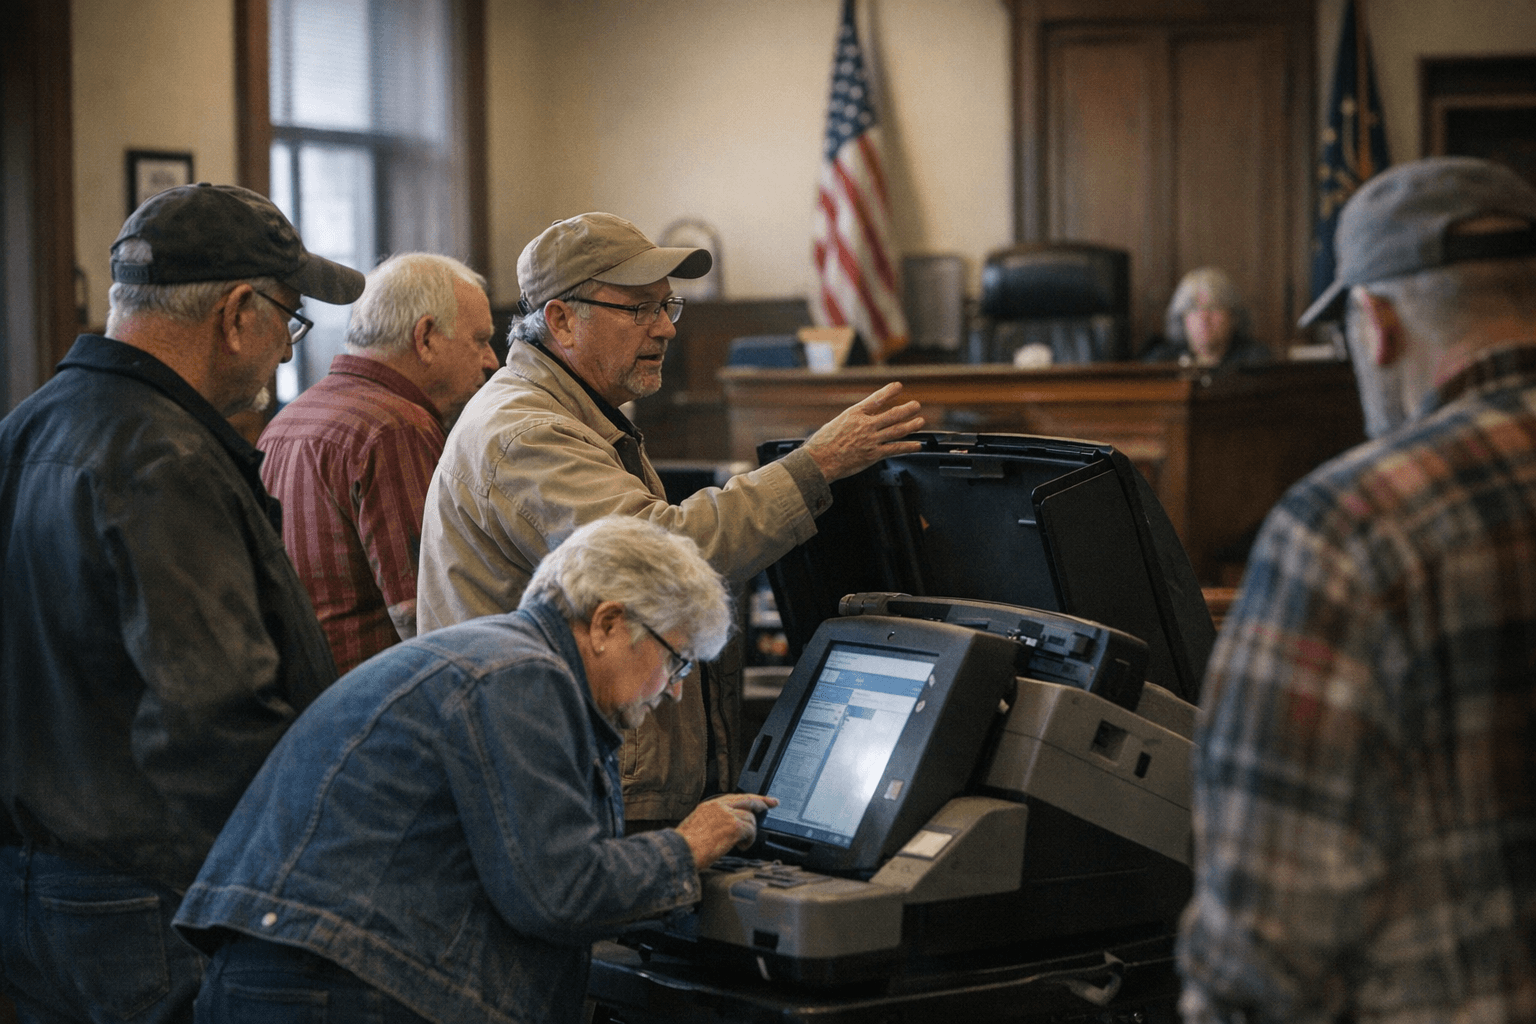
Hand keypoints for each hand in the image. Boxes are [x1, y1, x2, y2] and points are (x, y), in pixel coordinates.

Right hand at [675, 793, 778, 868]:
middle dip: (762, 801)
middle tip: (772, 803)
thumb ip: (712, 823)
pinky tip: (741, 847)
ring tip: (741, 844)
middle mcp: (719, 807)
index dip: (749, 798)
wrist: (680, 852)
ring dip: (749, 833)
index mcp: (709, 806)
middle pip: (748, 800)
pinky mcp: (734, 827)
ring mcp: (727, 815)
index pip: (734, 798)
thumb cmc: (685, 846)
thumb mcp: (696, 827)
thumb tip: (724, 829)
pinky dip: (749, 840)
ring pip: (750, 819)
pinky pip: (751, 831)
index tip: (759, 800)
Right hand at [800, 382, 923, 482]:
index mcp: (854, 414)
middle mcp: (865, 425)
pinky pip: (895, 449)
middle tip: (916, 405)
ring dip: (911, 425)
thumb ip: (851, 421)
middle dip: (907, 409)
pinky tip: (917, 445)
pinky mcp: (873, 454)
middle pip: (892, 414)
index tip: (898, 386)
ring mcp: (871, 440)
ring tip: (920, 421)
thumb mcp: (835, 423)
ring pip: (897, 430)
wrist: (819, 461)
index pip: (876, 399)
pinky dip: (908, 447)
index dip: (889, 391)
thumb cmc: (822, 444)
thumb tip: (861, 419)